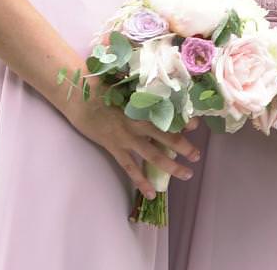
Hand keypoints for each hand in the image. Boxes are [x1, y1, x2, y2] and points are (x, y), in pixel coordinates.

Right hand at [55, 74, 197, 198]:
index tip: (197, 125)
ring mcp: (126, 137)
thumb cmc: (104, 86)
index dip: (184, 120)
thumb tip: (160, 84)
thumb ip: (145, 88)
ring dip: (171, 166)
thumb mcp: (128, 84)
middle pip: (167, 137)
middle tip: (197, 156)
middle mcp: (138, 122)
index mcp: (144, 105)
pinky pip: (130, 168)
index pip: (170, 114)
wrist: (79, 96)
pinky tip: (151, 193)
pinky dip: (141, 181)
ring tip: (186, 174)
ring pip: (153, 155)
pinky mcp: (114, 147)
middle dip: (184, 147)